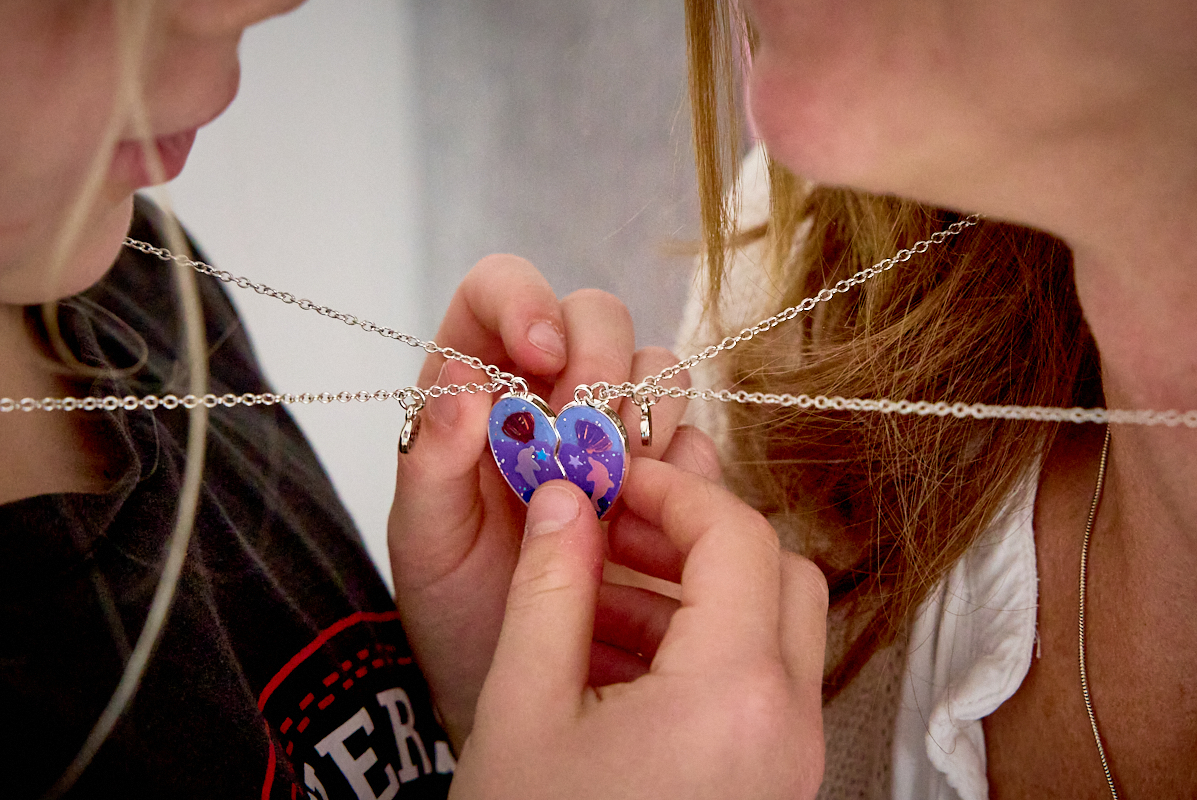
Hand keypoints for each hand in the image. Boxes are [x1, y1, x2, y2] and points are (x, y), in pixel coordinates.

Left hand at [388, 255, 688, 748]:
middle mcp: (547, 393)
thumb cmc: (457, 610)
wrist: (520, 684)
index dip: (527, 302)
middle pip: (597, 315)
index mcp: (476, 385)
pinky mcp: (663, 478)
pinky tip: (645, 524)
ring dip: (645, 420)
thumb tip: (460, 381)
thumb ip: (431, 463)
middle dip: (604, 364)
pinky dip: (680, 473)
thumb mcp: (425, 545)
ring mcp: (612, 431)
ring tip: (614, 494)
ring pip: (657, 369)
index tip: (544, 358)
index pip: (499, 290)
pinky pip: (693, 441)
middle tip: (593, 439)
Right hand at [448, 458, 827, 799]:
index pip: (738, 538)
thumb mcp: (521, 708)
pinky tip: (614, 655)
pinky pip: (756, 685)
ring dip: (694, 590)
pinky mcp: (770, 786)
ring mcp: (787, 762)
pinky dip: (700, 647)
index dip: (674, 490)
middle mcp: (785, 728)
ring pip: (772, 628)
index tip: (615, 478)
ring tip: (596, 591)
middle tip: (616, 524)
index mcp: (733, 696)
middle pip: (778, 573)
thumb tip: (564, 502)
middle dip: (696, 534)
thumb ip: (548, 586)